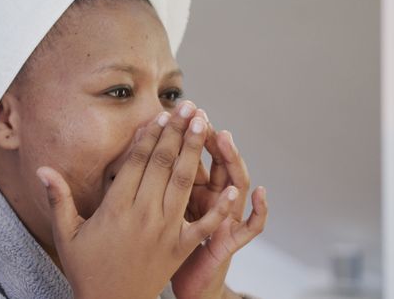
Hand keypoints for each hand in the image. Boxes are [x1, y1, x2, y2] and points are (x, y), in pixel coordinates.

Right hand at [36, 102, 237, 298]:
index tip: (161, 115)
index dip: (151, 136)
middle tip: (188, 107)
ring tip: (204, 124)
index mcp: (117, 208)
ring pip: (184, 183)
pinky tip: (231, 187)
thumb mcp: (66, 234)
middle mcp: (144, 214)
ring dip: (195, 151)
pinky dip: (219, 207)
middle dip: (177, 132)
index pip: (137, 162)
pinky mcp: (181, 247)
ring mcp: (166, 231)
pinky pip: (204, 224)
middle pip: (164, 164)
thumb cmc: (86, 268)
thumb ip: (58, 198)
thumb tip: (42, 169)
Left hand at [171, 109, 267, 298]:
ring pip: (237, 184)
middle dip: (208, 138)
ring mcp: (227, 219)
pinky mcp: (232, 242)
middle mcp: (214, 200)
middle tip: (200, 114)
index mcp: (194, 191)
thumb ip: (154, 182)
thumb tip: (133, 151)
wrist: (186, 281)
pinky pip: (251, 227)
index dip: (187, 136)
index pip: (193, 157)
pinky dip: (259, 210)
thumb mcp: (161, 210)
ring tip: (225, 138)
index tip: (179, 112)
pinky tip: (260, 193)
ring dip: (232, 160)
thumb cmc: (168, 247)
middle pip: (217, 163)